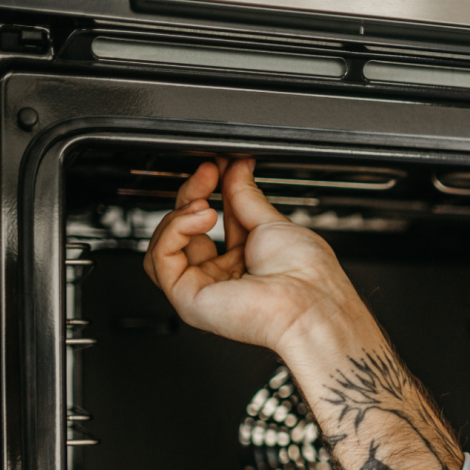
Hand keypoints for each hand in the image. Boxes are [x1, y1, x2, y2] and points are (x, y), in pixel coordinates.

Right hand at [143, 158, 367, 353]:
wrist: (309, 303)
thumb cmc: (306, 275)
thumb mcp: (272, 223)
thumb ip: (246, 195)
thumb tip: (235, 168)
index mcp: (245, 260)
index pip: (212, 220)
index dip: (210, 190)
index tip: (215, 166)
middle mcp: (222, 276)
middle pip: (184, 229)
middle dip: (193, 194)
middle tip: (208, 172)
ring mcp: (204, 288)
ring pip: (166, 244)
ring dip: (180, 213)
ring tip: (206, 203)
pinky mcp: (188, 299)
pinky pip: (160, 258)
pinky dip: (175, 230)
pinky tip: (202, 217)